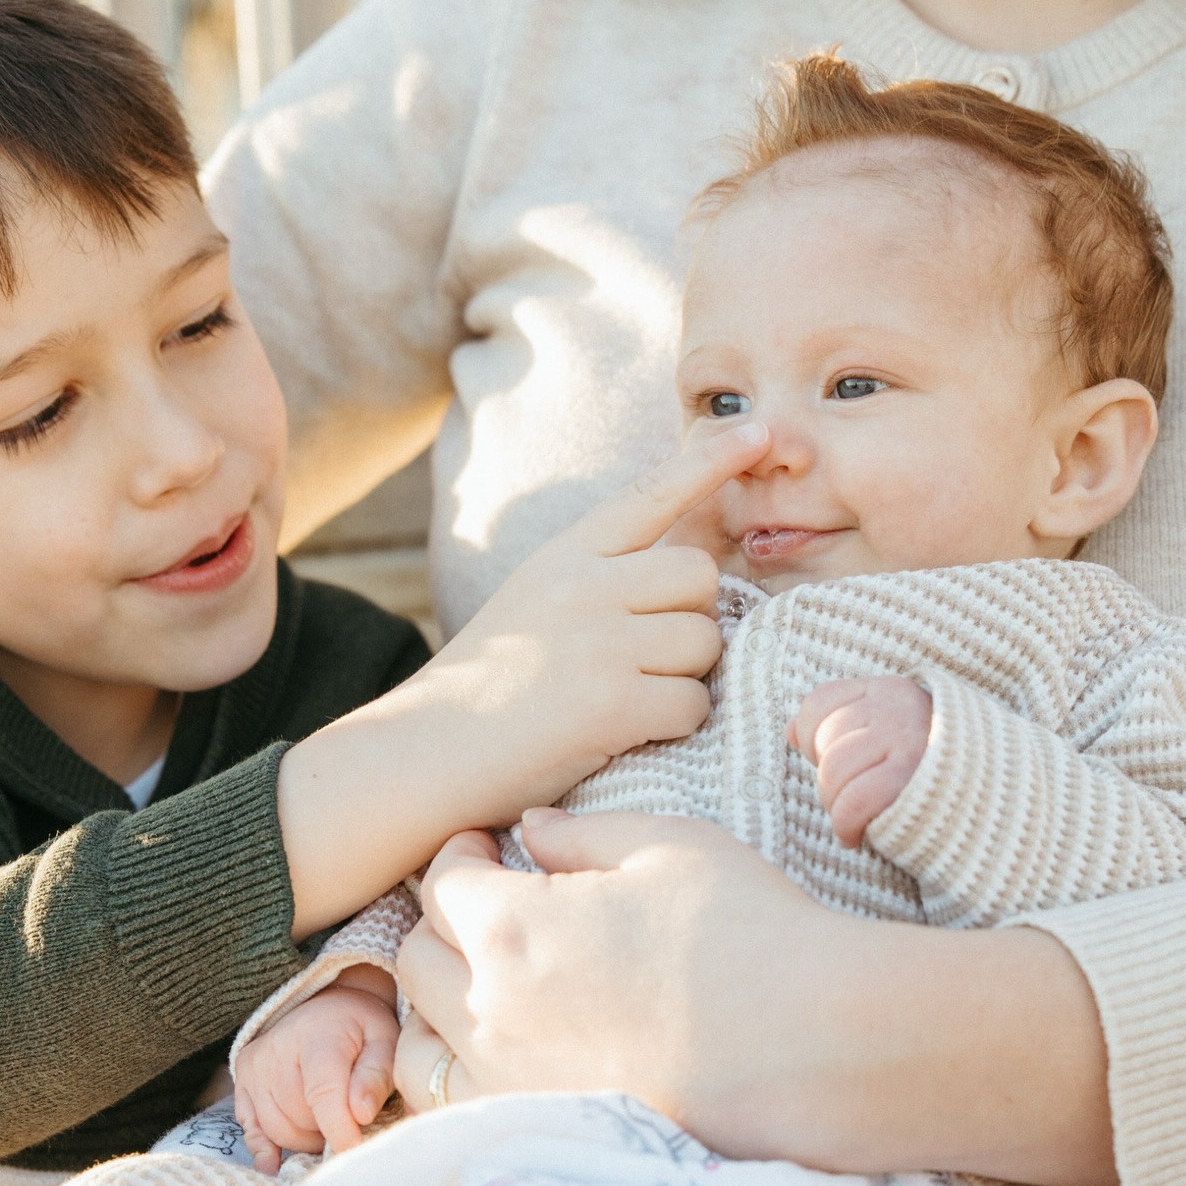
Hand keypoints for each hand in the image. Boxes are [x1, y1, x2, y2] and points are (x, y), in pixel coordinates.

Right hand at [233, 967, 398, 1172]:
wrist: (326, 1007)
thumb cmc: (361, 1029)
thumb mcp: (385, 1042)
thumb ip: (376, 1076)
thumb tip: (360, 1113)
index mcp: (318, 1037)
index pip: (322, 1093)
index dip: (339, 1129)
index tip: (357, 1151)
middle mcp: (277, 1051)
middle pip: (300, 1118)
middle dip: (328, 1132)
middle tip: (349, 1121)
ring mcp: (255, 1068)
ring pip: (278, 1131)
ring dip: (306, 1140)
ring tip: (327, 1121)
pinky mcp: (243, 1081)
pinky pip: (252, 1130)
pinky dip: (267, 1149)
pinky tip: (278, 1161)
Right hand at [277, 423, 770, 937]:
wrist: (425, 751)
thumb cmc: (488, 686)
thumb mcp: (535, 600)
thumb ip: (602, 577)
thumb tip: (694, 573)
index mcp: (566, 554)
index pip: (652, 494)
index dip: (710, 462)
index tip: (760, 433)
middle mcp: (585, 585)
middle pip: (700, 578)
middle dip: (692, 620)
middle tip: (646, 657)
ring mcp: (600, 641)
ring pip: (704, 643)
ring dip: (684, 678)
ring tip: (625, 697)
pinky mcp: (612, 703)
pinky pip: (692, 704)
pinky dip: (673, 726)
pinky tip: (625, 732)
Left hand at [395, 809, 1115, 1185]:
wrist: (815, 1048)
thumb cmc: (749, 934)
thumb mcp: (668, 848)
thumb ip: (582, 837)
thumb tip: (531, 831)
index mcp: (508, 928)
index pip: (441, 884)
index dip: (460, 855)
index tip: (487, 847)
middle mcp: (488, 1011)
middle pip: (416, 958)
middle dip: (442, 921)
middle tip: (487, 905)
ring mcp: (505, 1086)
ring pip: (421, 1040)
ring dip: (438, 1001)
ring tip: (487, 981)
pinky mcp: (537, 1137)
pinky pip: (453, 1107)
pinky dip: (459, 1073)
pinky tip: (508, 1052)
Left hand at [788, 677, 931, 846]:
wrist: (1002, 801)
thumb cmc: (932, 775)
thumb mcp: (886, 737)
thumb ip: (840, 727)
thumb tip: (789, 731)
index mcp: (888, 690)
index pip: (818, 702)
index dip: (811, 739)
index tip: (832, 766)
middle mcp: (897, 705)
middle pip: (825, 740)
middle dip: (828, 781)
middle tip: (850, 802)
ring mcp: (907, 736)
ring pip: (835, 770)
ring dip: (836, 806)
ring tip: (854, 819)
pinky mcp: (914, 775)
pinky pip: (854, 800)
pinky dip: (846, 825)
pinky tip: (855, 836)